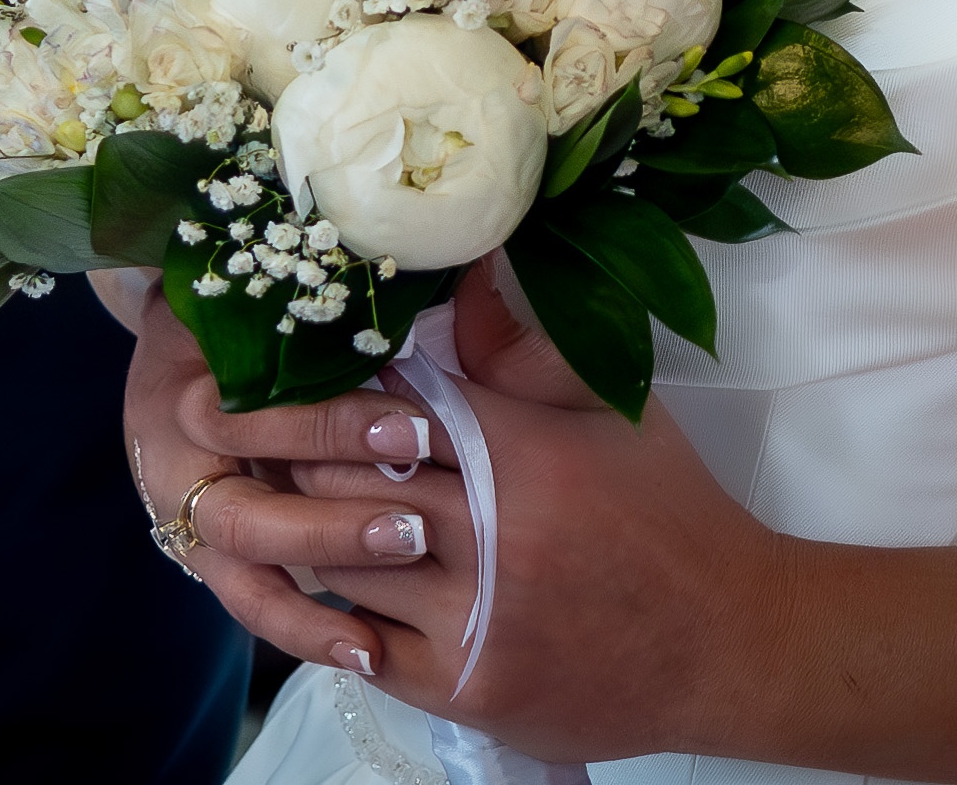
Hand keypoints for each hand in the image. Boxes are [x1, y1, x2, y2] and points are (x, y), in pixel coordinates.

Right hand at [117, 282, 444, 677]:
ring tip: (397, 593)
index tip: (416, 433)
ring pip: (245, 555)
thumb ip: (377, 290)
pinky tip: (367, 651)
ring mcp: (190, 499)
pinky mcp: (209, 554)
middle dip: (331, 515)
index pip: (256, 405)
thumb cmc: (262, 309)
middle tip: (416, 526)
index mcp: (197, 362)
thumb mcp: (299, 287)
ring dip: (324, 571)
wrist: (189, 337)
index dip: (333, 425)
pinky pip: (251, 601)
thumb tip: (476, 253)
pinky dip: (307, 628)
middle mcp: (180, 436)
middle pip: (246, 496)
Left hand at [156, 267, 787, 764]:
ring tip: (255, 502)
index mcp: (518, 449)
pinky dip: (331, 617)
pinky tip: (309, 590)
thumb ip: (520, 349)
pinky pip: (365, 647)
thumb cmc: (669, 510)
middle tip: (226, 433)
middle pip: (344, 481)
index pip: (383, 406)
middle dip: (285, 456)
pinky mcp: (468, 685)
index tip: (268, 374)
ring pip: (343, 562)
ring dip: (298, 534)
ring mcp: (475, 616)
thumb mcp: (605, 408)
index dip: (319, 392)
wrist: (730, 639)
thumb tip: (462, 270)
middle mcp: (490, 530)